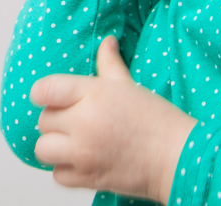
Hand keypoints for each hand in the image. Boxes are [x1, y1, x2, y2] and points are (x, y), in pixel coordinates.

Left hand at [31, 36, 195, 202]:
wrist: (178, 157)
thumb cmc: (157, 121)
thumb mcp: (129, 86)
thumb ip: (110, 63)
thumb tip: (106, 42)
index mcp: (93, 95)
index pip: (44, 90)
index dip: (43, 94)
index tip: (50, 98)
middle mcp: (84, 123)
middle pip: (44, 120)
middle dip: (56, 121)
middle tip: (75, 122)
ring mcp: (83, 153)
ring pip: (43, 149)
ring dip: (54, 147)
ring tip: (72, 143)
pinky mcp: (87, 178)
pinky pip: (57, 175)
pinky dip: (65, 170)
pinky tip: (81, 161)